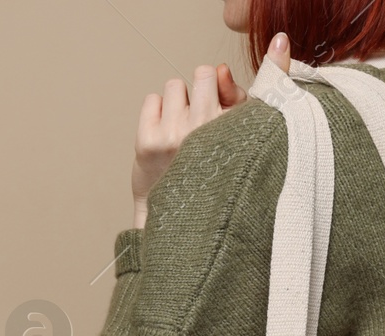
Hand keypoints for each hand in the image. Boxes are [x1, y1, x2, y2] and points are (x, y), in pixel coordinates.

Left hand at [129, 34, 290, 227]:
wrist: (178, 217)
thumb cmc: (210, 174)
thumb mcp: (236, 137)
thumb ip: (234, 98)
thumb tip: (221, 69)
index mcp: (235, 133)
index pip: (225, 80)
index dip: (219, 90)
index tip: (218, 106)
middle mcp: (207, 132)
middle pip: (202, 74)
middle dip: (200, 92)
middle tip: (198, 123)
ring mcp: (175, 136)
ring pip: (175, 86)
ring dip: (177, 104)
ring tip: (181, 133)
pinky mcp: (148, 141)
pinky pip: (152, 100)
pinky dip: (156, 113)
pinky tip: (164, 137)